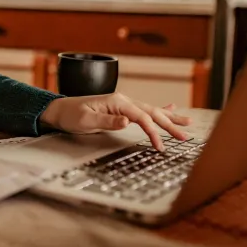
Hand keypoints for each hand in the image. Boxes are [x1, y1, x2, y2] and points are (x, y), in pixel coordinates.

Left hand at [40, 92, 190, 150]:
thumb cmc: (71, 115)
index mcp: (117, 102)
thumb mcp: (86, 120)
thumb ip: (107, 120)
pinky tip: (170, 109)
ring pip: (151, 111)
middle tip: (185, 137)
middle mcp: (123, 100)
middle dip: (169, 125)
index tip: (160, 146)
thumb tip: (127, 121)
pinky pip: (144, 110)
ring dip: (169, 118)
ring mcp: (122, 104)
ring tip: (187, 123)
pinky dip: (159, 111)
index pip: (142, 117)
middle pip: (151, 112)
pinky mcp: (121, 110)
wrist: (60, 110)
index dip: (153, 132)